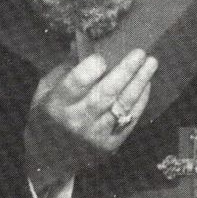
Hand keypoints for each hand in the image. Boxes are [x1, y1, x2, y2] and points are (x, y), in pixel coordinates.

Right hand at [23, 49, 157, 189]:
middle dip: (125, 71)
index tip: (103, 56)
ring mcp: (95, 135)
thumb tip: (83, 40)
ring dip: (139, 83)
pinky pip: (130, 120)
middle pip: (106, 93)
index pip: (76, 83)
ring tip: (151, 64)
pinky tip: (146, 85)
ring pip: (122, 106)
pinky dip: (141, 101)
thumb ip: (66, 67)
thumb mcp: (46, 89)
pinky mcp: (110, 145)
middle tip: (140, 53)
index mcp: (56, 104)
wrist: (49, 157)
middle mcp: (76, 121)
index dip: (91, 68)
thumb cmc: (48, 114)